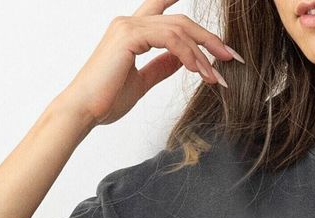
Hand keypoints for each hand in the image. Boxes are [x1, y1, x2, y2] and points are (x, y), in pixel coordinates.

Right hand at [56, 1, 242, 128]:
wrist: (84, 111)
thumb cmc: (106, 100)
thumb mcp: (142, 81)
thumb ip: (161, 67)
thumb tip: (183, 61)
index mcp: (132, 31)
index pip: (164, 11)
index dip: (189, 16)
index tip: (215, 35)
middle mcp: (129, 22)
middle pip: (180, 20)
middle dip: (209, 39)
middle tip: (230, 57)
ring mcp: (128, 26)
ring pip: (178, 29)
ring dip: (203, 53)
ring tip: (216, 76)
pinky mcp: (128, 36)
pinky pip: (170, 39)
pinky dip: (189, 55)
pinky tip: (200, 71)